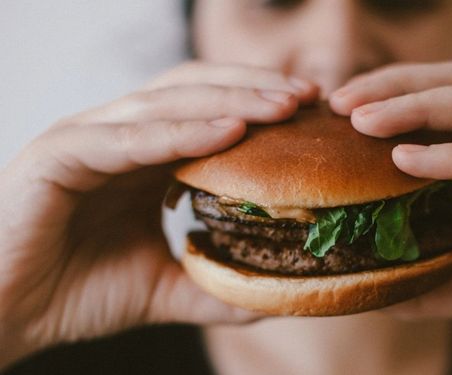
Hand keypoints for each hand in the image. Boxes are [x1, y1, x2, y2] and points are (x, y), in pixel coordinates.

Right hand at [0, 62, 318, 367]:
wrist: (1, 317)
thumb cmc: (74, 293)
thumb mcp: (165, 289)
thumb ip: (216, 285)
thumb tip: (277, 294)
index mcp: (143, 156)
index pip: (209, 111)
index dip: (260, 106)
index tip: (312, 115)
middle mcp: (118, 136)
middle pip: (196, 91)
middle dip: (256, 89)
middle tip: (310, 97)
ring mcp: (88, 139)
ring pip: (168, 103)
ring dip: (231, 100)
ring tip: (284, 105)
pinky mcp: (59, 155)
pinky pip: (129, 138)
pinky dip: (181, 132)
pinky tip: (229, 132)